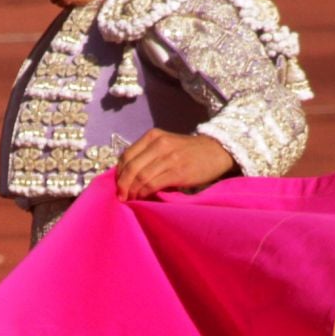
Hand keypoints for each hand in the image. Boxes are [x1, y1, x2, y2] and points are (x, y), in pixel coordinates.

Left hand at [113, 130, 234, 198]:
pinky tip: (142, 198)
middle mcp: (159, 144)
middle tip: (121, 196)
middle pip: (131, 167)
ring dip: (132, 191)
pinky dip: (144, 193)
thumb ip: (149, 154)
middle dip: (122, 184)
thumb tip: (128, 176)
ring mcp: (169, 157)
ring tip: (130, 199)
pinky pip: (153, 184)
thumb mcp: (167, 145)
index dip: (119, 173)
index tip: (118, 185)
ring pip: (140, 176)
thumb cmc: (189, 152)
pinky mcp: (178, 171)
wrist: (216, 151)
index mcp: (153, 136)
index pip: (127, 155)